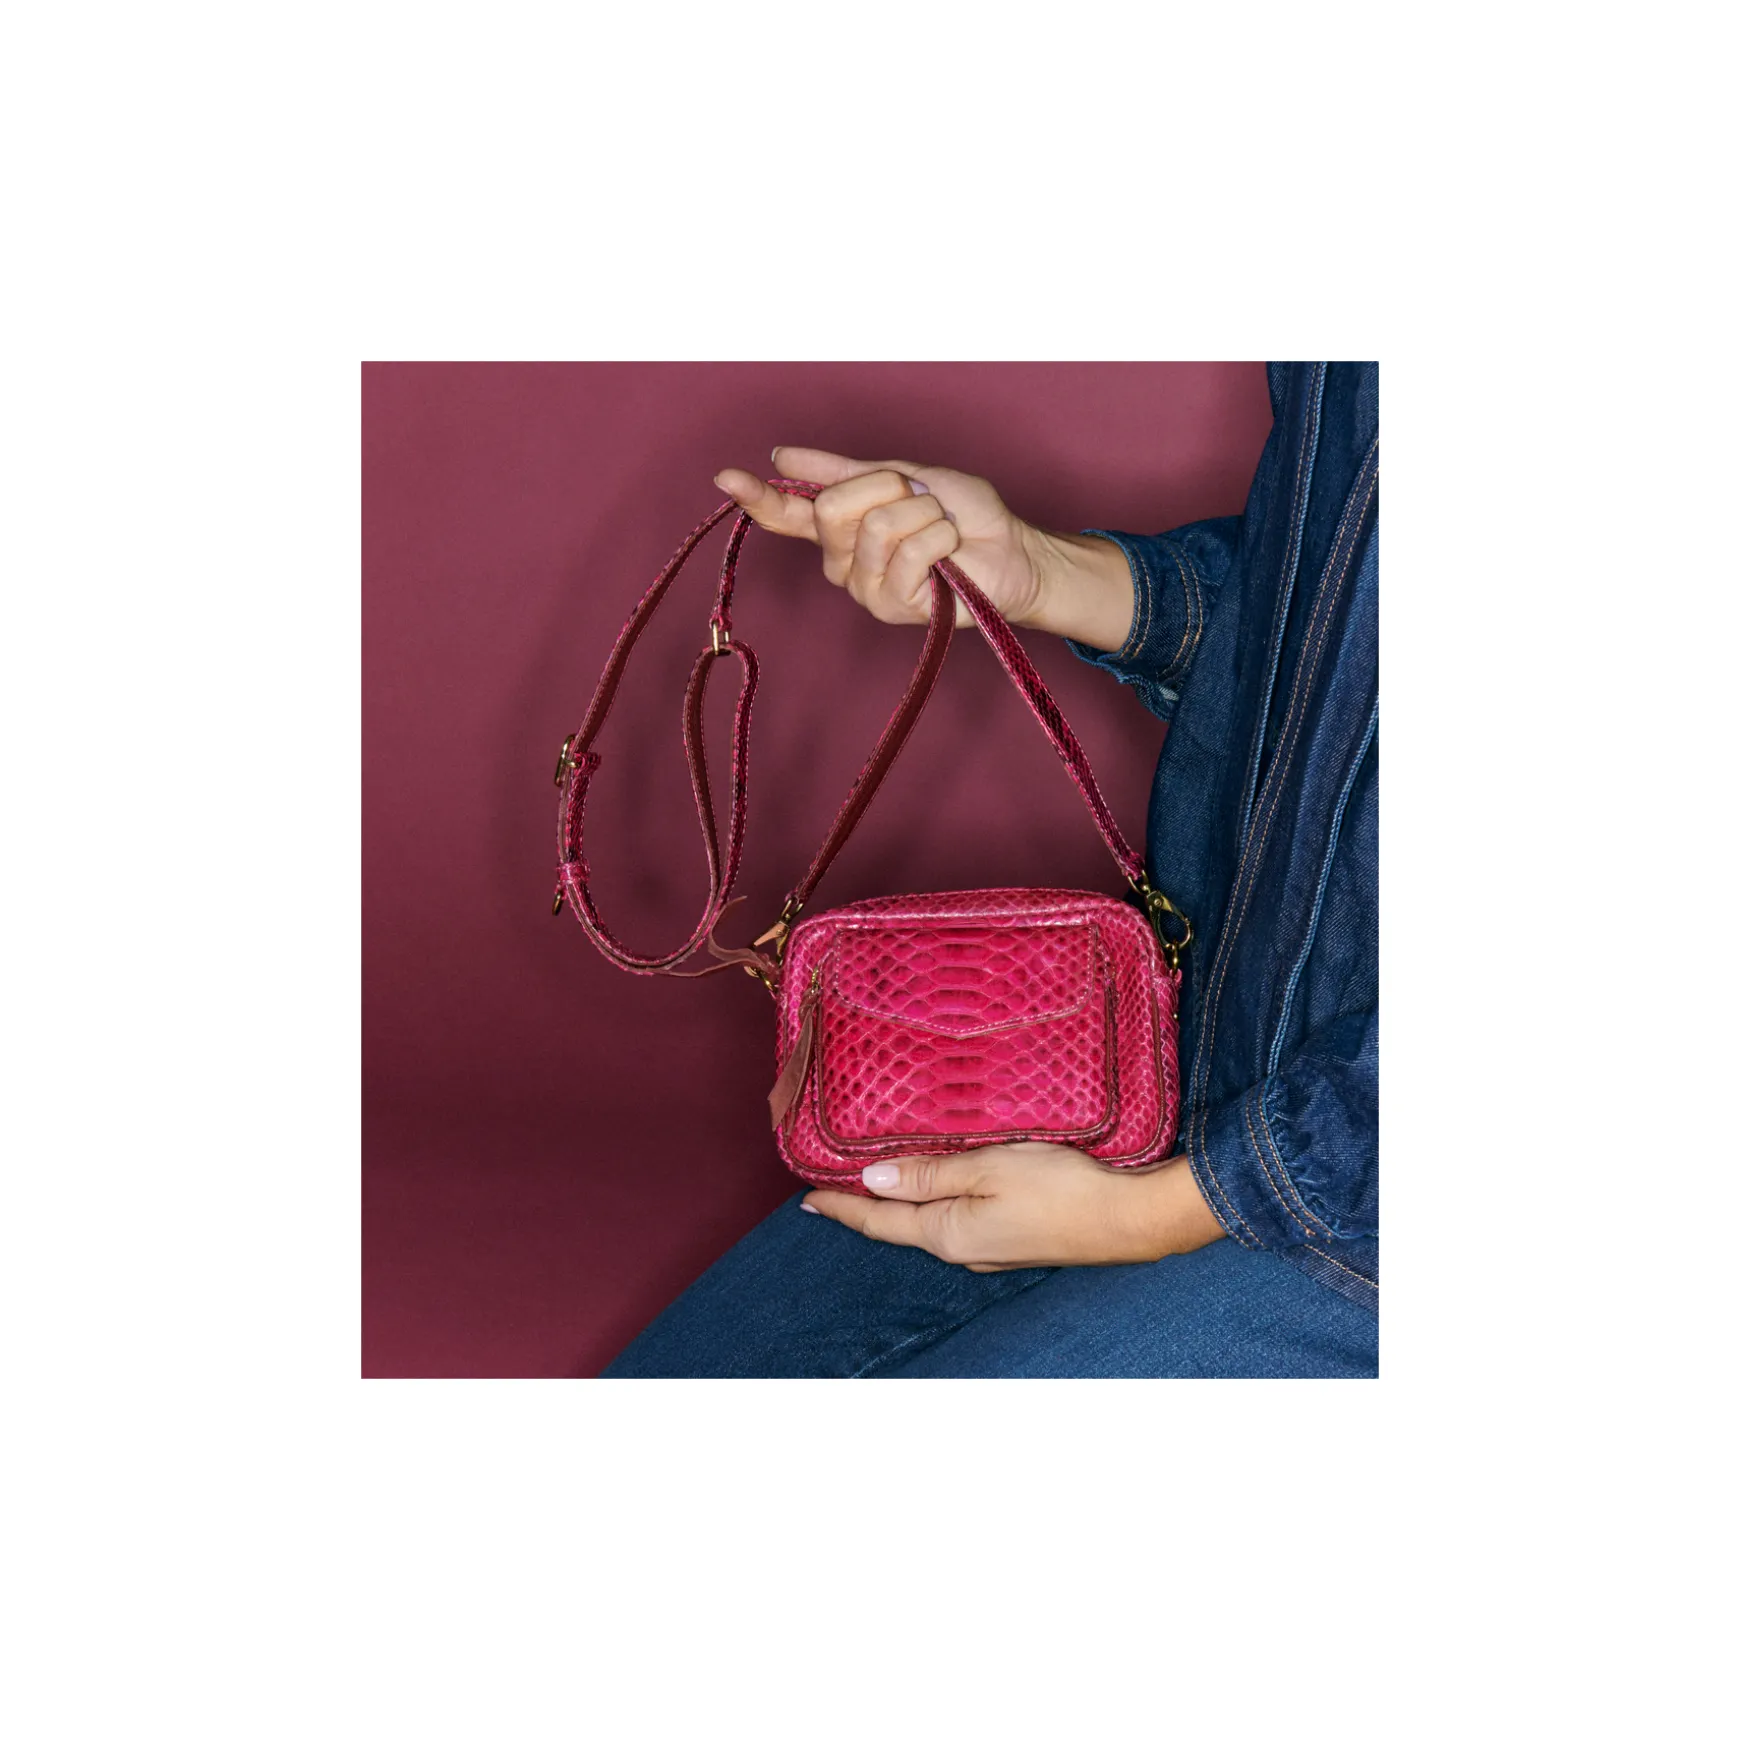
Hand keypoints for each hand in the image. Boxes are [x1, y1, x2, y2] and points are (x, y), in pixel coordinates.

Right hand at [713, 447, 1135, 649]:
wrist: (1008, 548)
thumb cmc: (961, 513)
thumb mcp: (901, 475)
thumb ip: (843, 471)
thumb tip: (782, 456)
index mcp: (841, 527)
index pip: (788, 514)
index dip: (757, 497)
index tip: (726, 476)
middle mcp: (844, 561)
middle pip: (833, 510)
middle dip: (885, 489)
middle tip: (917, 499)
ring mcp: (865, 588)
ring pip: (875, 529)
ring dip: (921, 515)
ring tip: (940, 528)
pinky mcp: (892, 608)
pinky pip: (906, 555)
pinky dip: (938, 540)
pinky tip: (949, 553)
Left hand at [801, 1141, 1224, 1271]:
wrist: (1129, 1219)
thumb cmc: (1060, 1188)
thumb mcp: (987, 1168)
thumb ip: (929, 1173)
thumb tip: (871, 1179)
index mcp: (947, 1234)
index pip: (877, 1220)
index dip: (839, 1206)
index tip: (805, 1197)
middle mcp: (962, 1249)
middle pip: (898, 1224)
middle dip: (865, 1204)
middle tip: (831, 1182)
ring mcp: (989, 1249)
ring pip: (929, 1222)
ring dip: (901, 1201)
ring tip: (876, 1178)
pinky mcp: (1013, 1240)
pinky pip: (958, 1219)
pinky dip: (935, 1201)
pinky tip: (937, 1184)